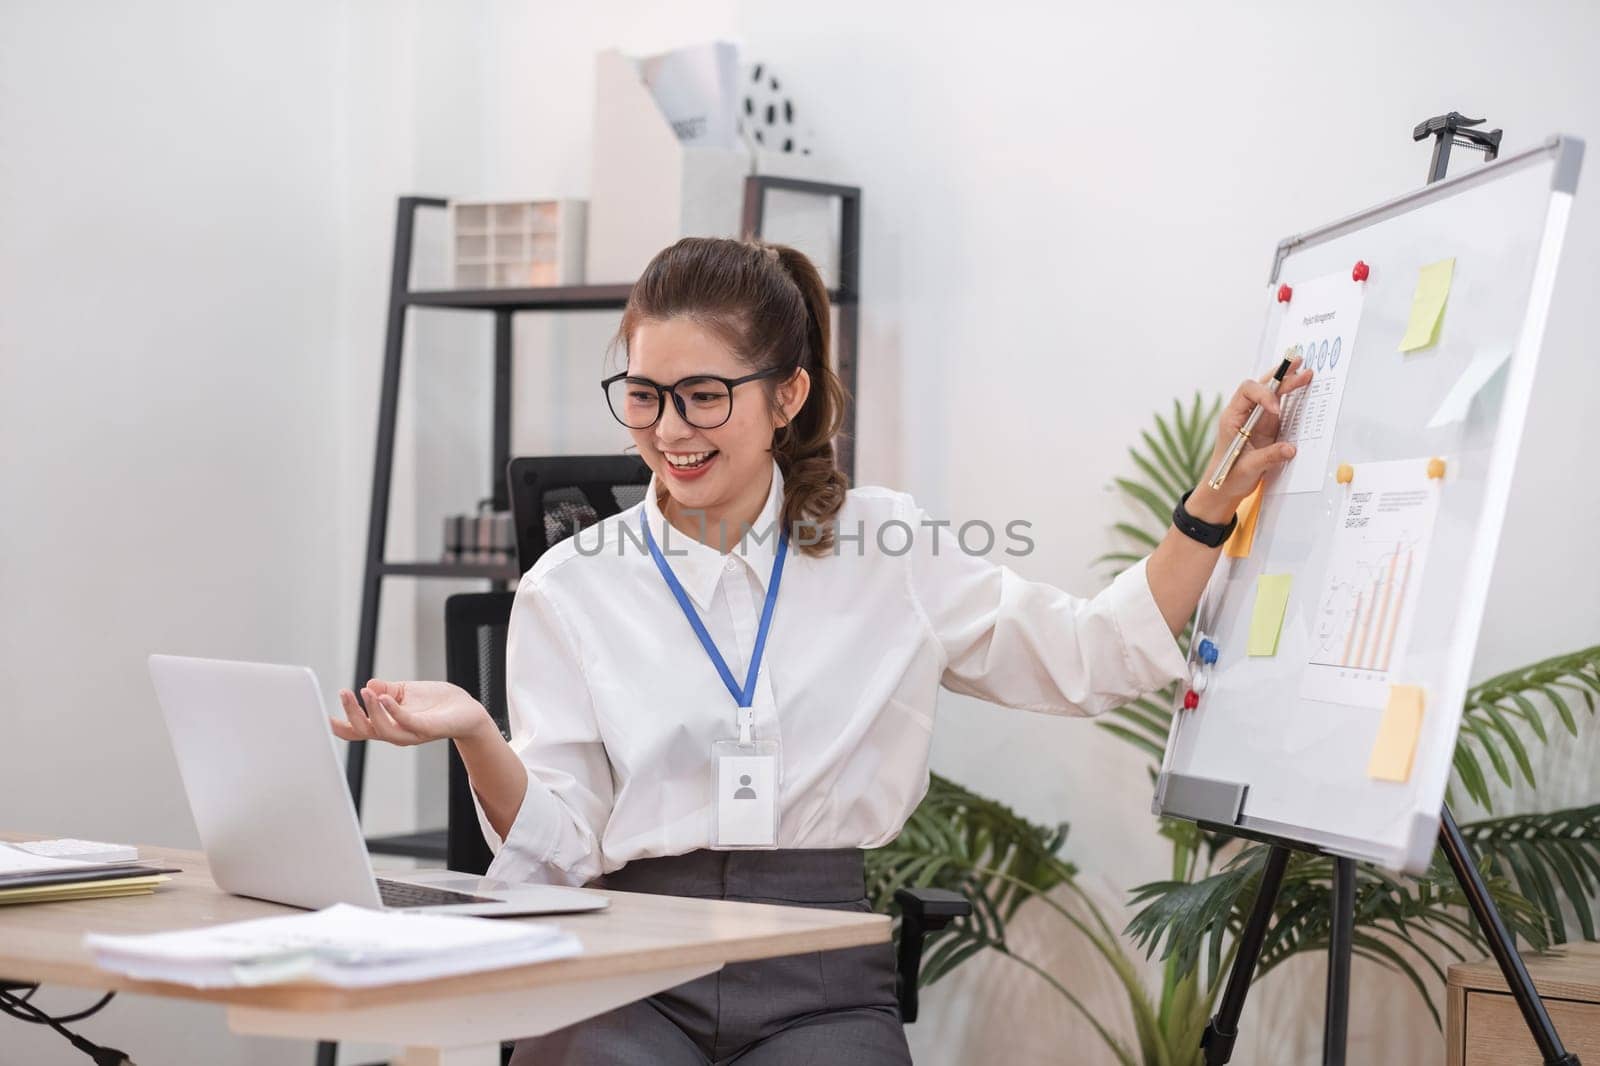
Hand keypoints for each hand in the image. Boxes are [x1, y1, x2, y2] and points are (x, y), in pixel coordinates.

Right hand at [331, 679, 490, 746]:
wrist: (466, 709)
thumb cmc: (436, 702)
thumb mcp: (405, 691)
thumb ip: (386, 690)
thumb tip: (368, 684)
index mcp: (387, 724)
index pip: (358, 730)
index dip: (339, 726)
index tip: (320, 716)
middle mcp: (395, 733)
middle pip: (364, 731)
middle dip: (351, 713)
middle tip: (343, 693)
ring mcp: (410, 733)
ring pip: (381, 730)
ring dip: (370, 711)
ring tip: (364, 692)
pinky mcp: (426, 729)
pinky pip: (405, 722)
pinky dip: (392, 710)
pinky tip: (384, 697)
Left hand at [1187, 355, 1314, 521]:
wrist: (1224, 488)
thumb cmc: (1228, 476)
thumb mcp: (1248, 468)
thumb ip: (1269, 457)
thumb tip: (1291, 449)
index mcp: (1232, 417)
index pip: (1247, 392)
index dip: (1263, 395)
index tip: (1276, 410)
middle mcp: (1244, 413)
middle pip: (1261, 387)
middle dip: (1279, 376)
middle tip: (1299, 365)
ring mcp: (1256, 419)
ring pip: (1271, 393)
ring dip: (1287, 382)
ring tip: (1305, 371)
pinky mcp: (1266, 427)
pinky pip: (1279, 406)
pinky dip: (1291, 396)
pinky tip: (1302, 387)